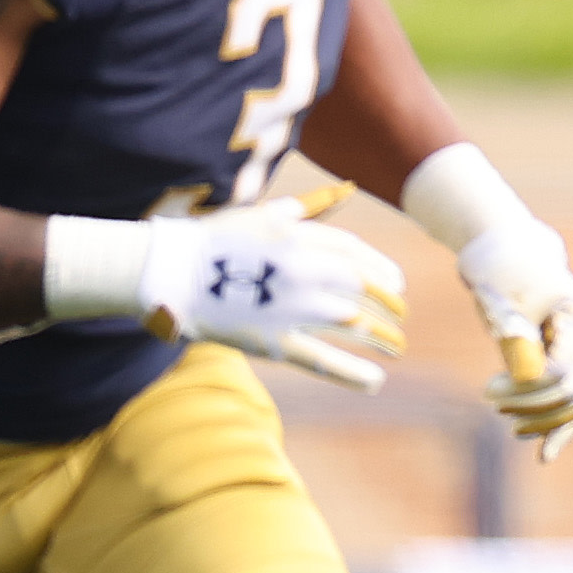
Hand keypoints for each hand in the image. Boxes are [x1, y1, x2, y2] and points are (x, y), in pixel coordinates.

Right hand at [138, 188, 406, 391]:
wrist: (171, 271)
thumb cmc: (216, 239)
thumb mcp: (264, 214)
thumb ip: (305, 209)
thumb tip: (344, 192)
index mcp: (301, 237)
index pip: (356, 254)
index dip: (382, 271)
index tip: (397, 285)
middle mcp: (303, 270)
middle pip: (360, 288)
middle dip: (387, 305)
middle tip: (401, 316)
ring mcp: (289, 307)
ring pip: (350, 324)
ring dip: (380, 337)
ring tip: (397, 347)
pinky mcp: (272, 341)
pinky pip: (320, 359)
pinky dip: (351, 371)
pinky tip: (375, 380)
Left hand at [457, 219, 572, 459]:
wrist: (509, 255)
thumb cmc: (503, 268)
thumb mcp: (500, 291)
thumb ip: (510, 320)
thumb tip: (515, 346)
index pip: (564, 373)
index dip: (527, 391)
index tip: (488, 388)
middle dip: (533, 407)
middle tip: (489, 397)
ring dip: (542, 421)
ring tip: (506, 421)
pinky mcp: (572, 367)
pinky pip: (572, 407)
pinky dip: (557, 428)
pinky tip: (544, 454)